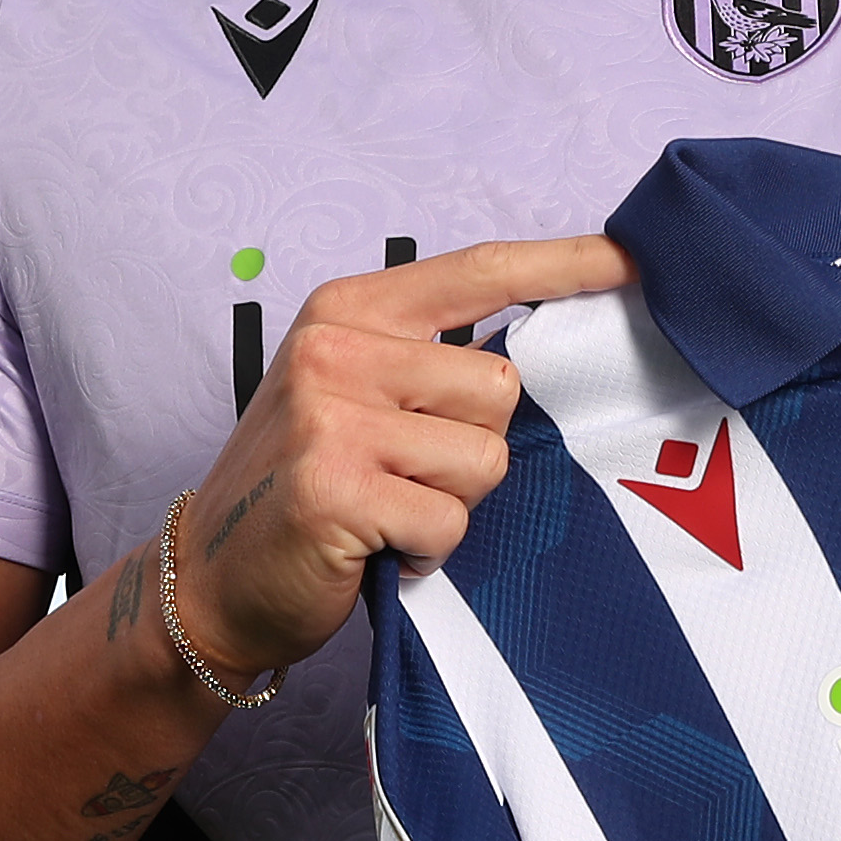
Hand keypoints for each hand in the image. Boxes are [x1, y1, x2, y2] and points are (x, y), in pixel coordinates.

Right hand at [161, 235, 631, 677]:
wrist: (207, 580)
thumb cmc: (300, 485)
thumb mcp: (349, 391)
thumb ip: (426, 359)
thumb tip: (541, 349)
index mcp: (348, 311)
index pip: (481, 272)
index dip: (565, 267)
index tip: (633, 261)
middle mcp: (337, 350)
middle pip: (501, 386)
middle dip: (476, 446)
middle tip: (408, 475)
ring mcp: (332, 418)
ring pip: (486, 458)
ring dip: (452, 501)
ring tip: (390, 509)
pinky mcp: (336, 490)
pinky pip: (449, 520)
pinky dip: (430, 549)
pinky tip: (378, 546)